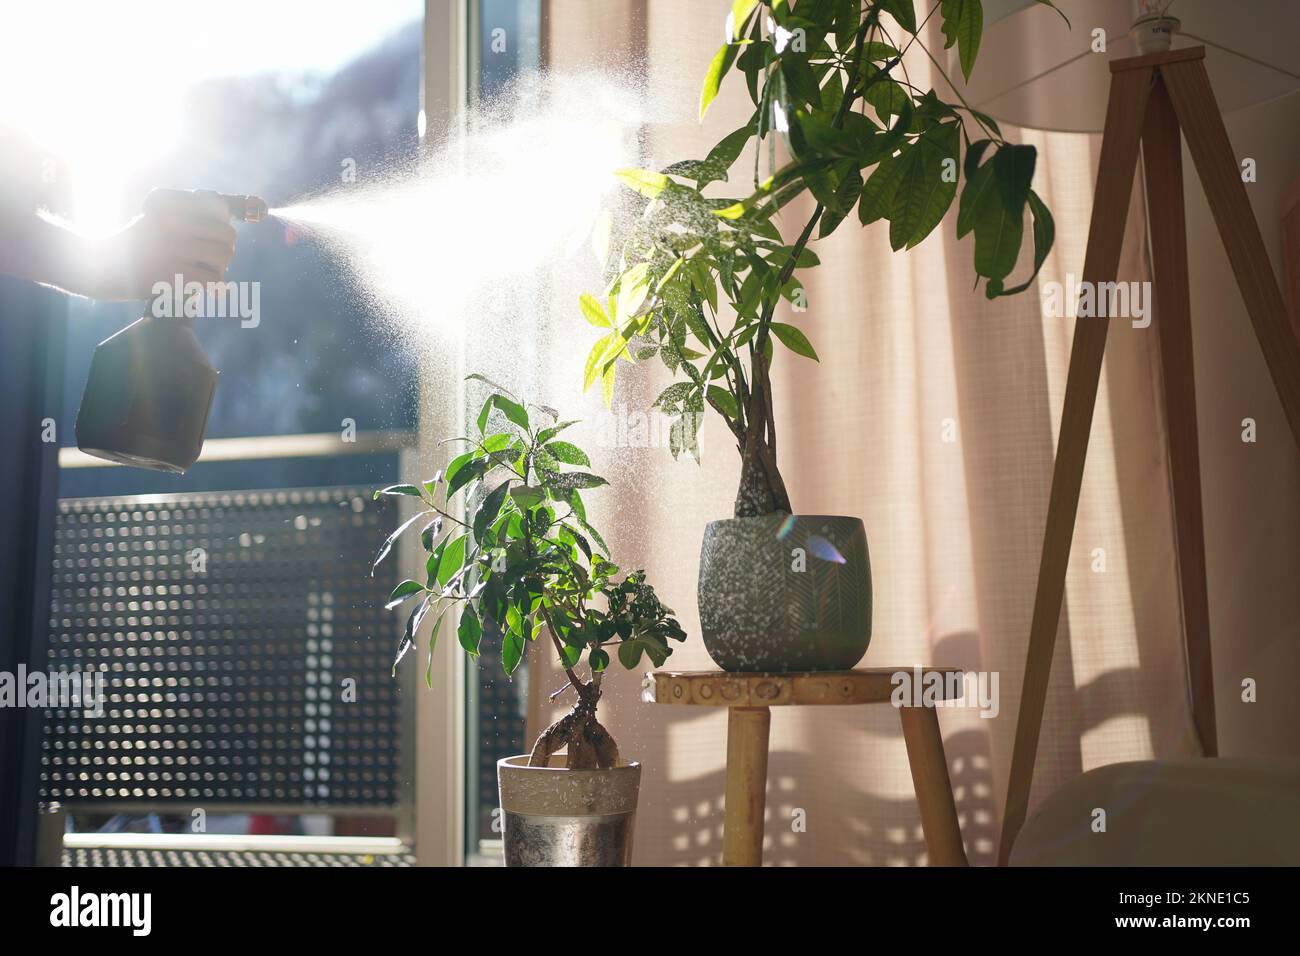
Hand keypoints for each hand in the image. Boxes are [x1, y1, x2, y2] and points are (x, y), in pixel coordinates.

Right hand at [78, 188, 237, 299]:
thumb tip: (227, 221)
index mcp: (170, 205)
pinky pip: (212, 279)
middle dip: (225, 249)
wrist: (96, 265)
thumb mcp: (154, 217)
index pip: (217, 207)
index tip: (216, 235)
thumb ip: (186, 216)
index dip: (223, 223)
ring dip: (220, 269)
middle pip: (226, 234)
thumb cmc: (131, 244)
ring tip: (208, 273)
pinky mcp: (172, 273)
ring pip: (223, 257)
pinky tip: (212, 291)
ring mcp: (172, 248)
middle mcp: (173, 222)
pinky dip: (216, 288)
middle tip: (214, 259)